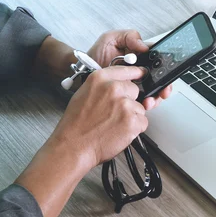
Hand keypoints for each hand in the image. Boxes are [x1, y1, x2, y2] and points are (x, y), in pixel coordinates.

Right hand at [17, 66, 148, 216]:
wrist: (73, 146)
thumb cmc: (76, 124)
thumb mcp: (85, 93)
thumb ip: (104, 85)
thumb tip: (120, 84)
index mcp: (100, 78)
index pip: (127, 69)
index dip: (135, 74)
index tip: (142, 74)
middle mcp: (114, 88)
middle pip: (135, 90)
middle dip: (129, 101)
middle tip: (114, 113)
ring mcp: (124, 104)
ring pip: (139, 108)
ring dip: (131, 117)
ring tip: (113, 124)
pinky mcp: (132, 121)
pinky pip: (142, 122)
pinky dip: (134, 129)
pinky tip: (119, 131)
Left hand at [87, 30, 171, 109]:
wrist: (83, 72)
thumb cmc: (96, 55)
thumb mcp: (111, 39)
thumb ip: (129, 36)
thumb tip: (144, 46)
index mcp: (140, 56)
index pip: (158, 60)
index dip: (165, 66)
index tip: (166, 71)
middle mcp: (140, 71)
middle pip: (160, 78)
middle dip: (164, 86)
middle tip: (163, 91)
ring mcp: (136, 84)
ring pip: (154, 91)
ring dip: (156, 96)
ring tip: (150, 100)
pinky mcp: (129, 96)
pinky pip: (142, 101)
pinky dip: (145, 104)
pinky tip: (143, 103)